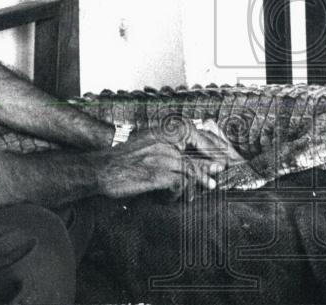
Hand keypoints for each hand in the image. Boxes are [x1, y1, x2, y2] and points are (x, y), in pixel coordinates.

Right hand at [94, 127, 230, 200]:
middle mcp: (163, 141)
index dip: (210, 142)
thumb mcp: (146, 141)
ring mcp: (160, 157)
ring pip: (190, 167)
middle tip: (223, 167)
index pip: (193, 132)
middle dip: (211, 160)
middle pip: (195, 150)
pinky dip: (183, 190)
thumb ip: (165, 142)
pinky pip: (179, 182)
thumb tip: (185, 149)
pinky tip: (184, 195)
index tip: (220, 151)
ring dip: (201, 178)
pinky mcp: (156, 174)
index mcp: (161, 131)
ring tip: (211, 185)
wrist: (102, 169)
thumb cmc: (123, 158)